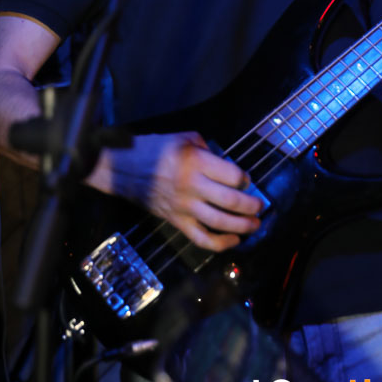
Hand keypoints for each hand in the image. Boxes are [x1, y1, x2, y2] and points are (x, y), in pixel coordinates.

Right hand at [88, 131, 261, 251]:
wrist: (121, 169)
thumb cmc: (153, 149)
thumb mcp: (182, 138)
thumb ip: (206, 147)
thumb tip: (224, 163)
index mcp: (195, 162)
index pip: (232, 175)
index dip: (245, 179)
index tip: (247, 181)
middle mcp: (192, 186)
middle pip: (231, 201)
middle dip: (251, 205)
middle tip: (260, 206)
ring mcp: (184, 207)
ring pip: (220, 222)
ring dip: (243, 226)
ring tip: (255, 224)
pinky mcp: (176, 222)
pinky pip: (202, 238)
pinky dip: (221, 243)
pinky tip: (234, 240)